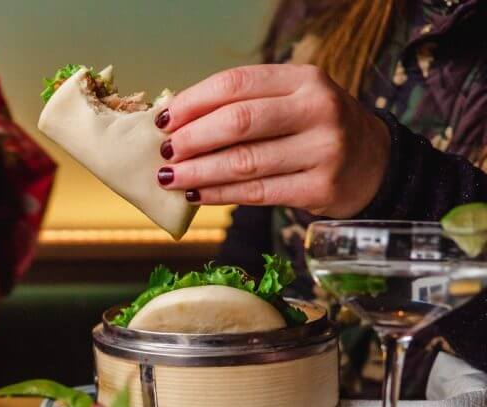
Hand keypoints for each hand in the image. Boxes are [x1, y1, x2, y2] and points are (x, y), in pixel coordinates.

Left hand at [154, 64, 389, 217]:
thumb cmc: (314, 130)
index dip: (193, 102)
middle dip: (192, 138)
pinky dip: (218, 194)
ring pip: (243, 161)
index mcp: (304, 79)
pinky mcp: (320, 187)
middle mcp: (317, 109)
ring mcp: (323, 149)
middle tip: (164, 151)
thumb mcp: (291, 103)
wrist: (374, 164)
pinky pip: (256, 192)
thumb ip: (244, 106)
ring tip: (169, 176)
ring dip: (198, 171)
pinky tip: (195, 194)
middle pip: (238, 122)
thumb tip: (175, 123)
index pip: (236, 83)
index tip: (163, 120)